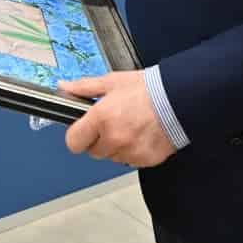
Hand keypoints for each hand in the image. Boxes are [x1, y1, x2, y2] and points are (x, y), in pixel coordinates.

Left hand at [60, 71, 176, 167]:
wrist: (178, 99)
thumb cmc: (147, 89)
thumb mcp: (112, 82)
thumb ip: (84, 88)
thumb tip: (64, 88)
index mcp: (101, 118)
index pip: (74, 142)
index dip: (77, 136)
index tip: (82, 130)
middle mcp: (114, 138)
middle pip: (93, 151)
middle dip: (98, 140)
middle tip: (112, 123)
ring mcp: (130, 151)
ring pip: (112, 157)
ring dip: (116, 146)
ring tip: (129, 127)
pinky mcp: (145, 160)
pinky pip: (130, 160)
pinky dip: (133, 151)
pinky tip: (140, 135)